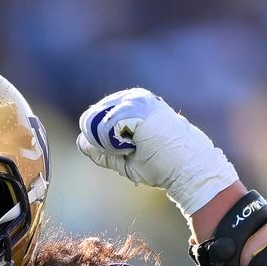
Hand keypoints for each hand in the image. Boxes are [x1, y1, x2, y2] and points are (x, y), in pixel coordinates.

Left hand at [77, 87, 236, 219]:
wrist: (186, 168)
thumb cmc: (161, 165)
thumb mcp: (123, 159)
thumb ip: (101, 151)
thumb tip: (80, 141)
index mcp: (129, 104)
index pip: (93, 119)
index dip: (100, 143)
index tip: (126, 152)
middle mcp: (131, 97)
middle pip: (90, 120)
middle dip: (102, 144)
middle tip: (130, 152)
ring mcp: (135, 99)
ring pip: (96, 124)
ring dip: (109, 145)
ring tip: (133, 149)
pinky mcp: (137, 107)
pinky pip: (104, 128)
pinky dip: (113, 145)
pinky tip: (133, 147)